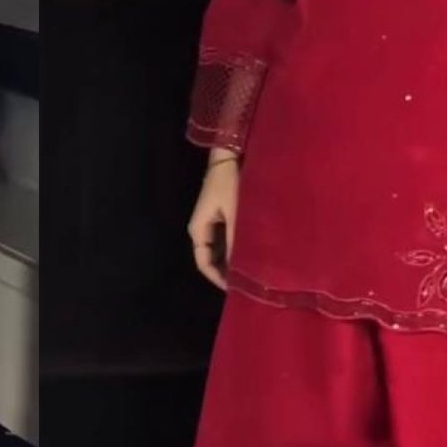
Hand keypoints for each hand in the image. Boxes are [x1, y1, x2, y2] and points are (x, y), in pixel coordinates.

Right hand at [189, 156, 239, 290]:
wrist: (229, 157)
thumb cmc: (229, 184)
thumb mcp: (234, 214)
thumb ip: (235, 242)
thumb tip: (238, 270)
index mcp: (198, 229)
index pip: (203, 263)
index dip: (217, 278)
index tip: (235, 289)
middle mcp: (200, 229)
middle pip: (210, 259)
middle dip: (225, 272)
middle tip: (245, 284)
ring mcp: (210, 223)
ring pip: (218, 250)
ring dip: (230, 260)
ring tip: (249, 271)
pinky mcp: (219, 216)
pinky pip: (223, 240)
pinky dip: (234, 248)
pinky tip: (248, 253)